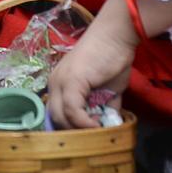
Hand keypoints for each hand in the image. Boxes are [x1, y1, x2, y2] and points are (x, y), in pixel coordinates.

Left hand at [47, 0, 140, 128]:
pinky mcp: (70, 82)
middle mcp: (55, 83)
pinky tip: (97, 124)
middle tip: (93, 135)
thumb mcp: (109, 90)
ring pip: (60, 117)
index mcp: (60, 84)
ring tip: (97, 129)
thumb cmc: (113, 58)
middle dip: (73, 132)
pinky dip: (84, 122)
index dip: (69, 128)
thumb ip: (105, 107)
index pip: (56, 114)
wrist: (116, 36)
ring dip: (79, 129)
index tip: (86, 136)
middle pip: (55, 118)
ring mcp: (60, 81)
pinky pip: (72, 111)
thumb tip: (108, 125)